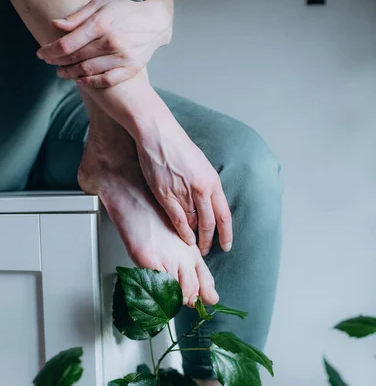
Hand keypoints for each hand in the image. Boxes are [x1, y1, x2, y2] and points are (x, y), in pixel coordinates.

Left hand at [36, 0, 171, 87]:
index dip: (51, 50)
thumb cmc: (124, 13)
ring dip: (71, 74)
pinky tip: (80, 80)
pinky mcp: (130, 69)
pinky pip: (105, 80)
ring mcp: (122, 57)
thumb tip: (56, 26)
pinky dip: (90, 82)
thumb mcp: (100, 7)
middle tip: (49, 64)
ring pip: (88, 71)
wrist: (154, 24)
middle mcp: (111, 41)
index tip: (41, 54)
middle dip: (58, 62)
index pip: (68, 42)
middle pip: (76, 58)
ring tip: (62, 73)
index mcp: (101, 24)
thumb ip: (77, 18)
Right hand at [135, 113, 232, 255]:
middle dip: (210, 240)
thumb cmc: (178, 148)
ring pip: (193, 223)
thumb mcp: (201, 165)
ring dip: (195, 238)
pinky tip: (185, 240)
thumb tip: (208, 203)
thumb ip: (206, 185)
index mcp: (212, 181)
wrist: (159, 135)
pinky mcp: (166, 195)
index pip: (224, 214)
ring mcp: (183, 193)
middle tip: (208, 250)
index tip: (227, 245)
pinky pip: (178, 220)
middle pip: (210, 223)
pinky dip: (183, 232)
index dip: (226, 233)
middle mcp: (201, 189)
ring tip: (195, 247)